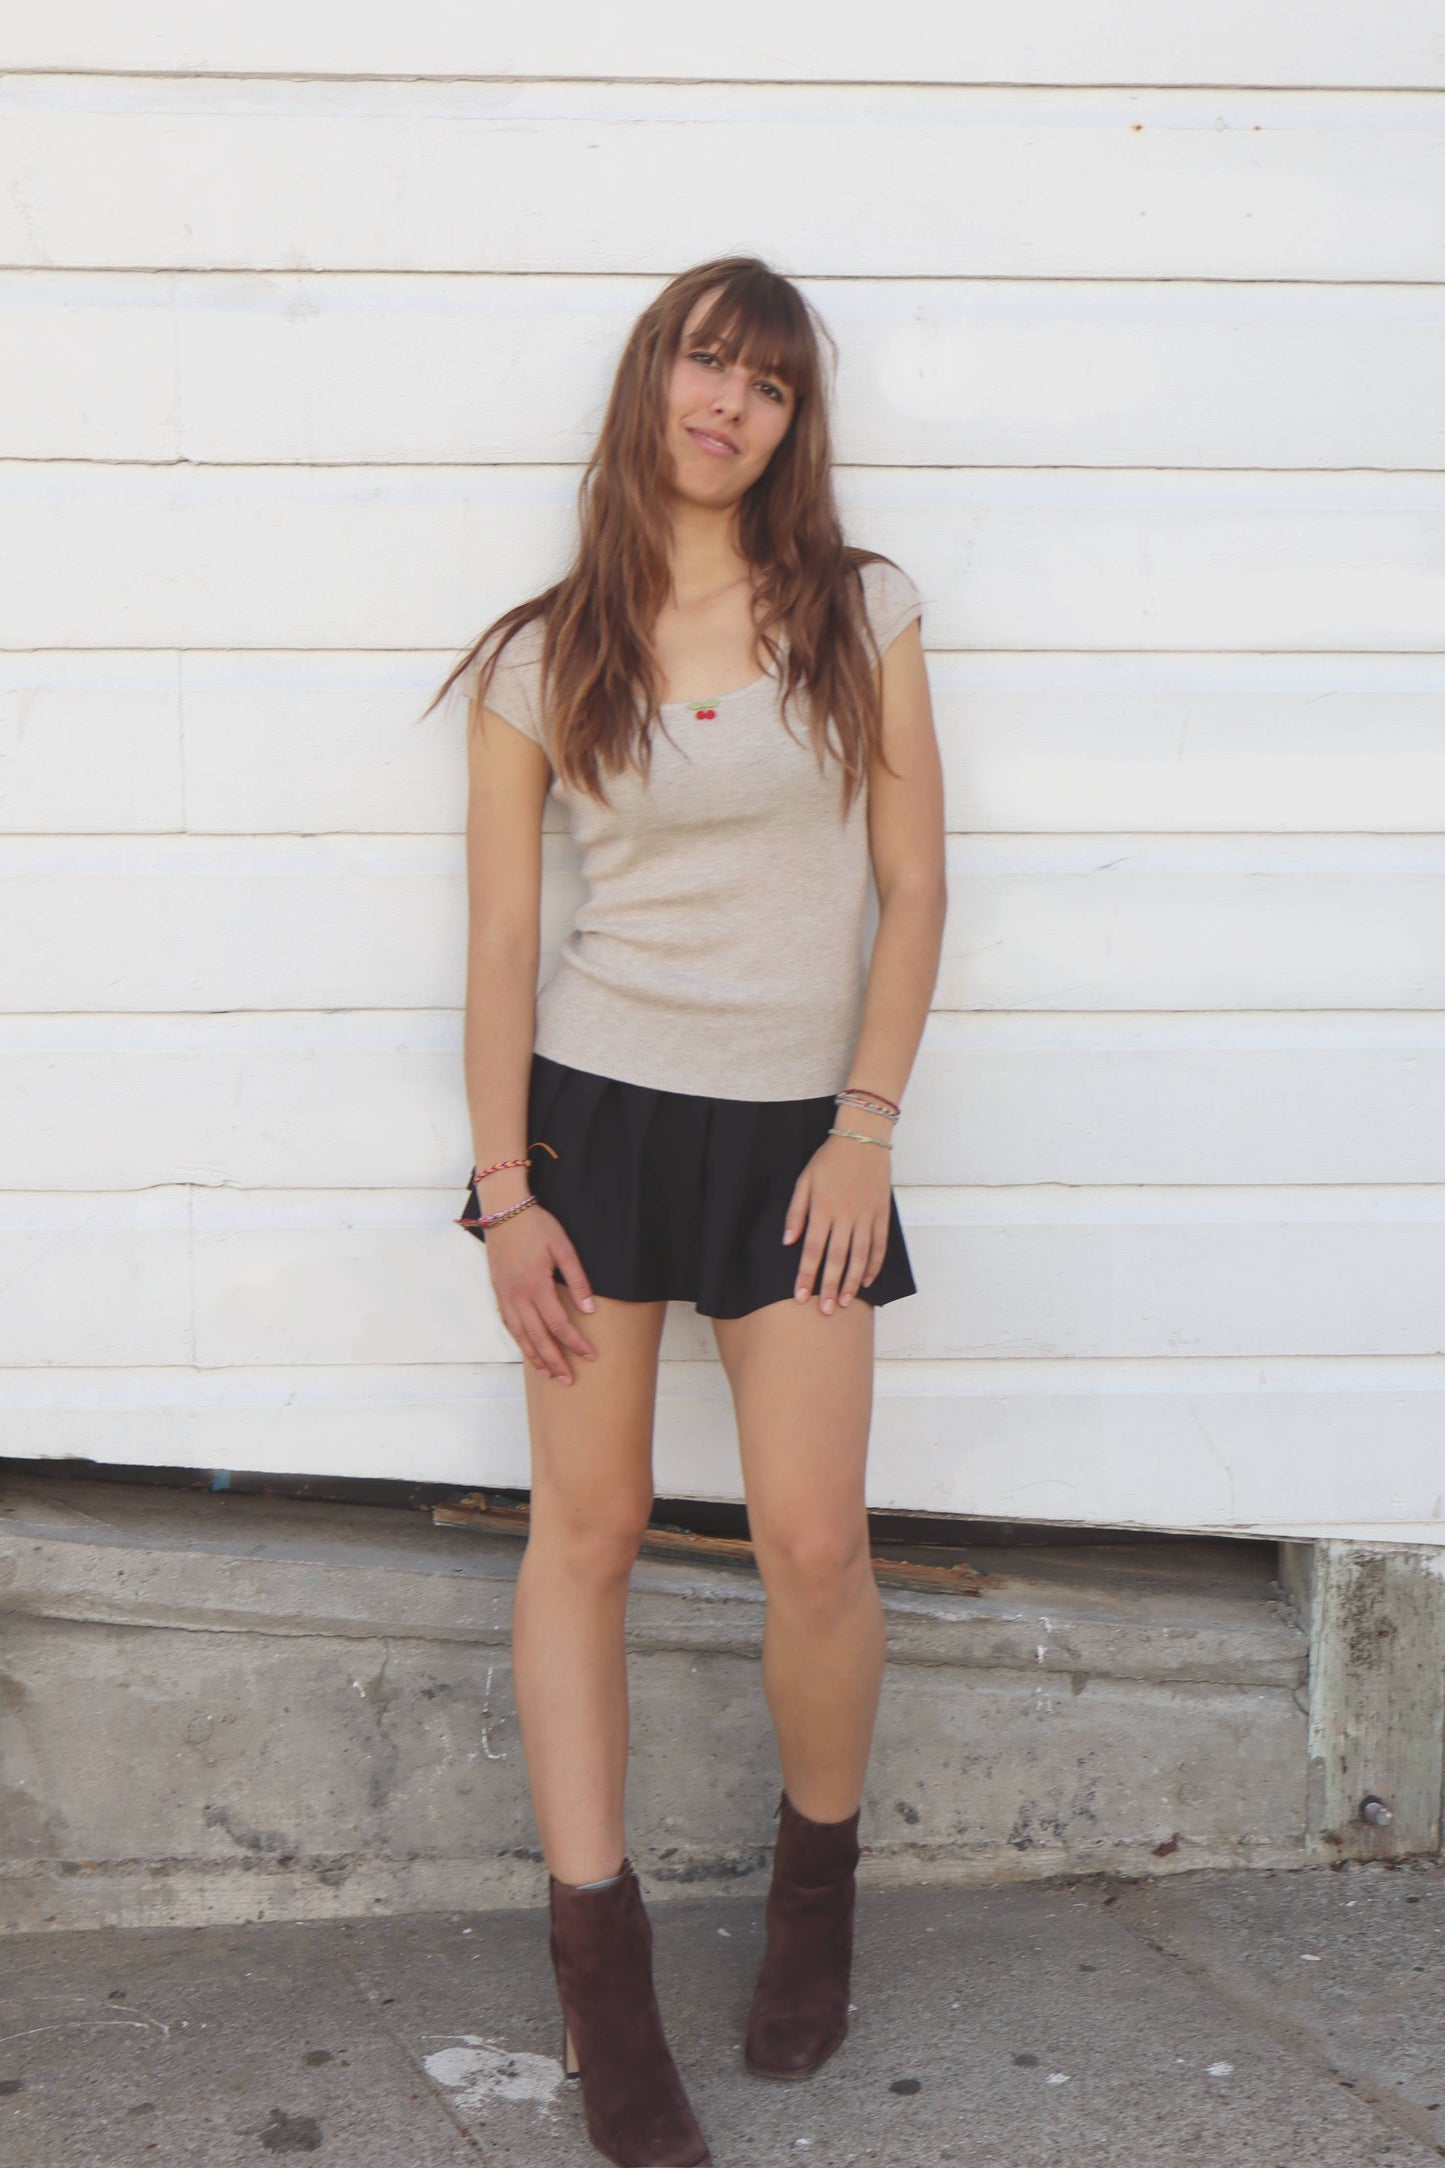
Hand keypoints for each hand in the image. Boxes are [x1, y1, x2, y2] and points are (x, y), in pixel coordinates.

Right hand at [486, 1205, 597, 1383]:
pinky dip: (519, 1341)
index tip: (590, 1356)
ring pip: (521, 1335)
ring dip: (535, 1357)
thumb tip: (589, 1309)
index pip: (559, 1324)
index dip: (575, 1343)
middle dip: (555, 1361)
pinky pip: (509, 1323)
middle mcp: (519, 1295)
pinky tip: (528, 1349)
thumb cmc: (537, 1226)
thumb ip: (577, 1280)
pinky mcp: (499, 1291)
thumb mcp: (563, 1248)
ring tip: (549, 1374)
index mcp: (537, 1285)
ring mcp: (506, 1295)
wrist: (503, 1211)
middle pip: (539, 1337)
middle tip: (568, 1380)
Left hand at [781, 1133, 891, 1312]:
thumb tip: (787, 1242)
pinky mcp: (881, 1213)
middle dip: (828, 1286)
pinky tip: (867, 1280)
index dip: (806, 1275)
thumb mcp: (804, 1181)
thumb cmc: (828, 1159)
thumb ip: (795, 1213)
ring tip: (843, 1302)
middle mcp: (844, 1216)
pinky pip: (879, 1245)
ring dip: (851, 1282)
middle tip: (824, 1310)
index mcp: (822, 1208)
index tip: (801, 1297)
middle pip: (836, 1258)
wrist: (863, 1137)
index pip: (812, 1250)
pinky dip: (874, 1264)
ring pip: (859, 1256)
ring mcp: (865, 1216)